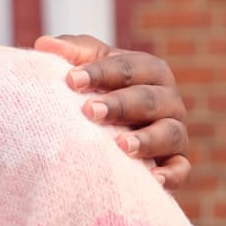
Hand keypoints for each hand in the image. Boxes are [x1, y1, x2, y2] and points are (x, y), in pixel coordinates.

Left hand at [34, 34, 190, 188]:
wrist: (112, 134)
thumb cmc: (99, 92)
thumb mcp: (89, 70)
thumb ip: (71, 54)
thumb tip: (44, 45)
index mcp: (150, 70)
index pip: (129, 68)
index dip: (100, 73)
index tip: (71, 80)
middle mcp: (168, 99)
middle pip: (148, 99)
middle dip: (119, 105)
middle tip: (89, 111)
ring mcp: (176, 132)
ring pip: (169, 133)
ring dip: (147, 139)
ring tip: (120, 146)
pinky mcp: (176, 163)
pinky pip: (181, 170)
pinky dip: (170, 175)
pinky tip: (152, 180)